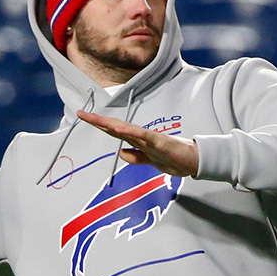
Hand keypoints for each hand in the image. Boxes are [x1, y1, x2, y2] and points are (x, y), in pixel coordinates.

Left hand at [77, 110, 199, 176]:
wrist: (195, 162)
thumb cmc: (175, 158)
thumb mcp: (150, 161)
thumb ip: (136, 157)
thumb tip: (121, 153)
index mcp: (138, 141)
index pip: (114, 131)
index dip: (99, 125)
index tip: (84, 117)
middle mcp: (141, 136)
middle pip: (116, 127)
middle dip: (98, 121)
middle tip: (81, 114)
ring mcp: (150, 139)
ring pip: (126, 129)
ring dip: (110, 124)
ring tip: (95, 119)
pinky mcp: (160, 143)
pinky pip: (143, 137)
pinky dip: (131, 133)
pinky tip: (120, 131)